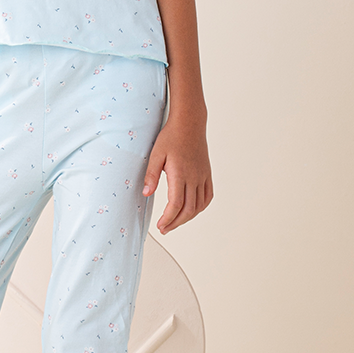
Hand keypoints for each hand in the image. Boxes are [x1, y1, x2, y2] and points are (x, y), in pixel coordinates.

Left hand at [142, 118, 212, 233]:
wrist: (189, 123)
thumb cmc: (171, 137)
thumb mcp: (156, 154)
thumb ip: (151, 175)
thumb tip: (146, 194)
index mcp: (180, 174)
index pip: (176, 204)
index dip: (168, 219)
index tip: (160, 226)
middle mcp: (194, 177)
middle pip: (189, 209)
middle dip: (176, 222)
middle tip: (164, 229)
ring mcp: (203, 176)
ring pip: (199, 205)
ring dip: (188, 217)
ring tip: (175, 222)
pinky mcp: (207, 174)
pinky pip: (207, 196)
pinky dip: (200, 207)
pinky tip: (192, 210)